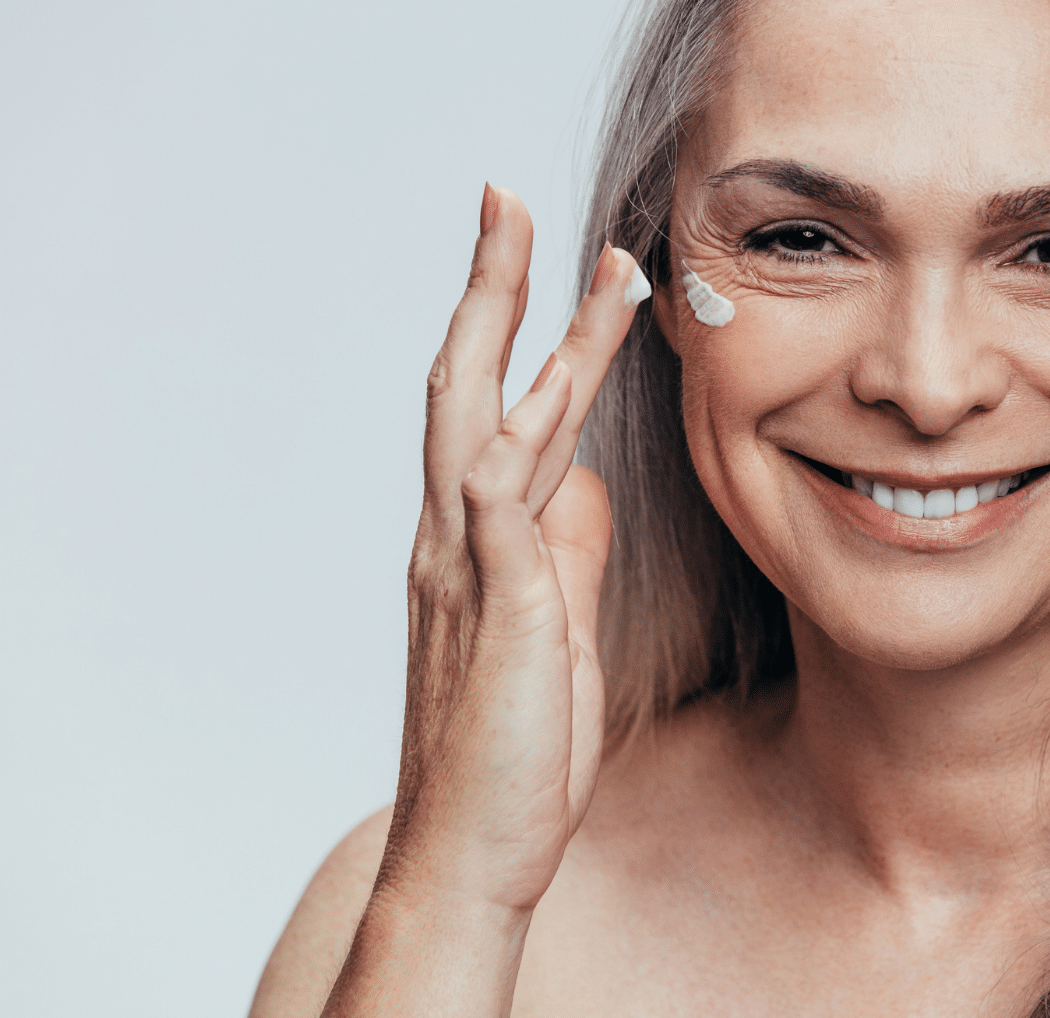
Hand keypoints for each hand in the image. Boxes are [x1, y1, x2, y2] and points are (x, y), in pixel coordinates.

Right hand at [385, 184, 641, 912]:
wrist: (472, 851)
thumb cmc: (513, 745)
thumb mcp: (554, 627)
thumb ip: (564, 551)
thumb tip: (585, 484)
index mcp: (476, 538)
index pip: (495, 405)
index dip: (523, 324)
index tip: (559, 255)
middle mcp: (455, 538)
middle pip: (469, 385)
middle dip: (495, 287)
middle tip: (510, 199)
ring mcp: (466, 572)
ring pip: (491, 427)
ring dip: (542, 342)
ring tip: (593, 268)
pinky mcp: (493, 616)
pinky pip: (499, 515)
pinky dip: (519, 450)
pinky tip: (549, 394)